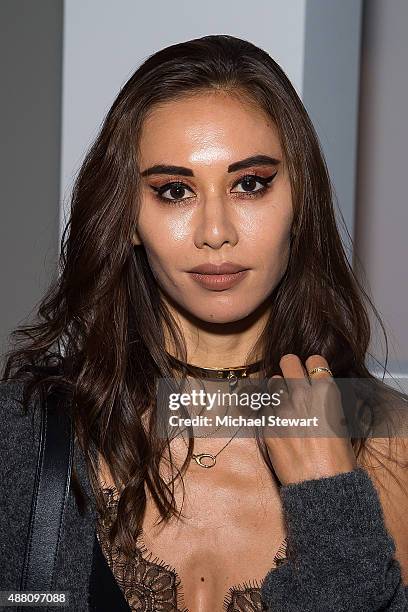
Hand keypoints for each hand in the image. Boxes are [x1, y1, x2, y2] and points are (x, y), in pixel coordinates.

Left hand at [263, 354, 356, 485]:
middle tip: (291, 376)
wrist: (321, 484)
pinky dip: (271, 412)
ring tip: (284, 403)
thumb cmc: (337, 457)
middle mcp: (302, 395)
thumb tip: (313, 390)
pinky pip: (265, 407)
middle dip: (290, 367)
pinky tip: (279, 424)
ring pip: (272, 382)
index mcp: (325, 392)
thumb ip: (324, 400)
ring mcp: (282, 408)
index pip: (315, 361)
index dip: (313, 367)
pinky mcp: (267, 423)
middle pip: (288, 362)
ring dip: (278, 389)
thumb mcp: (339, 421)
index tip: (311, 373)